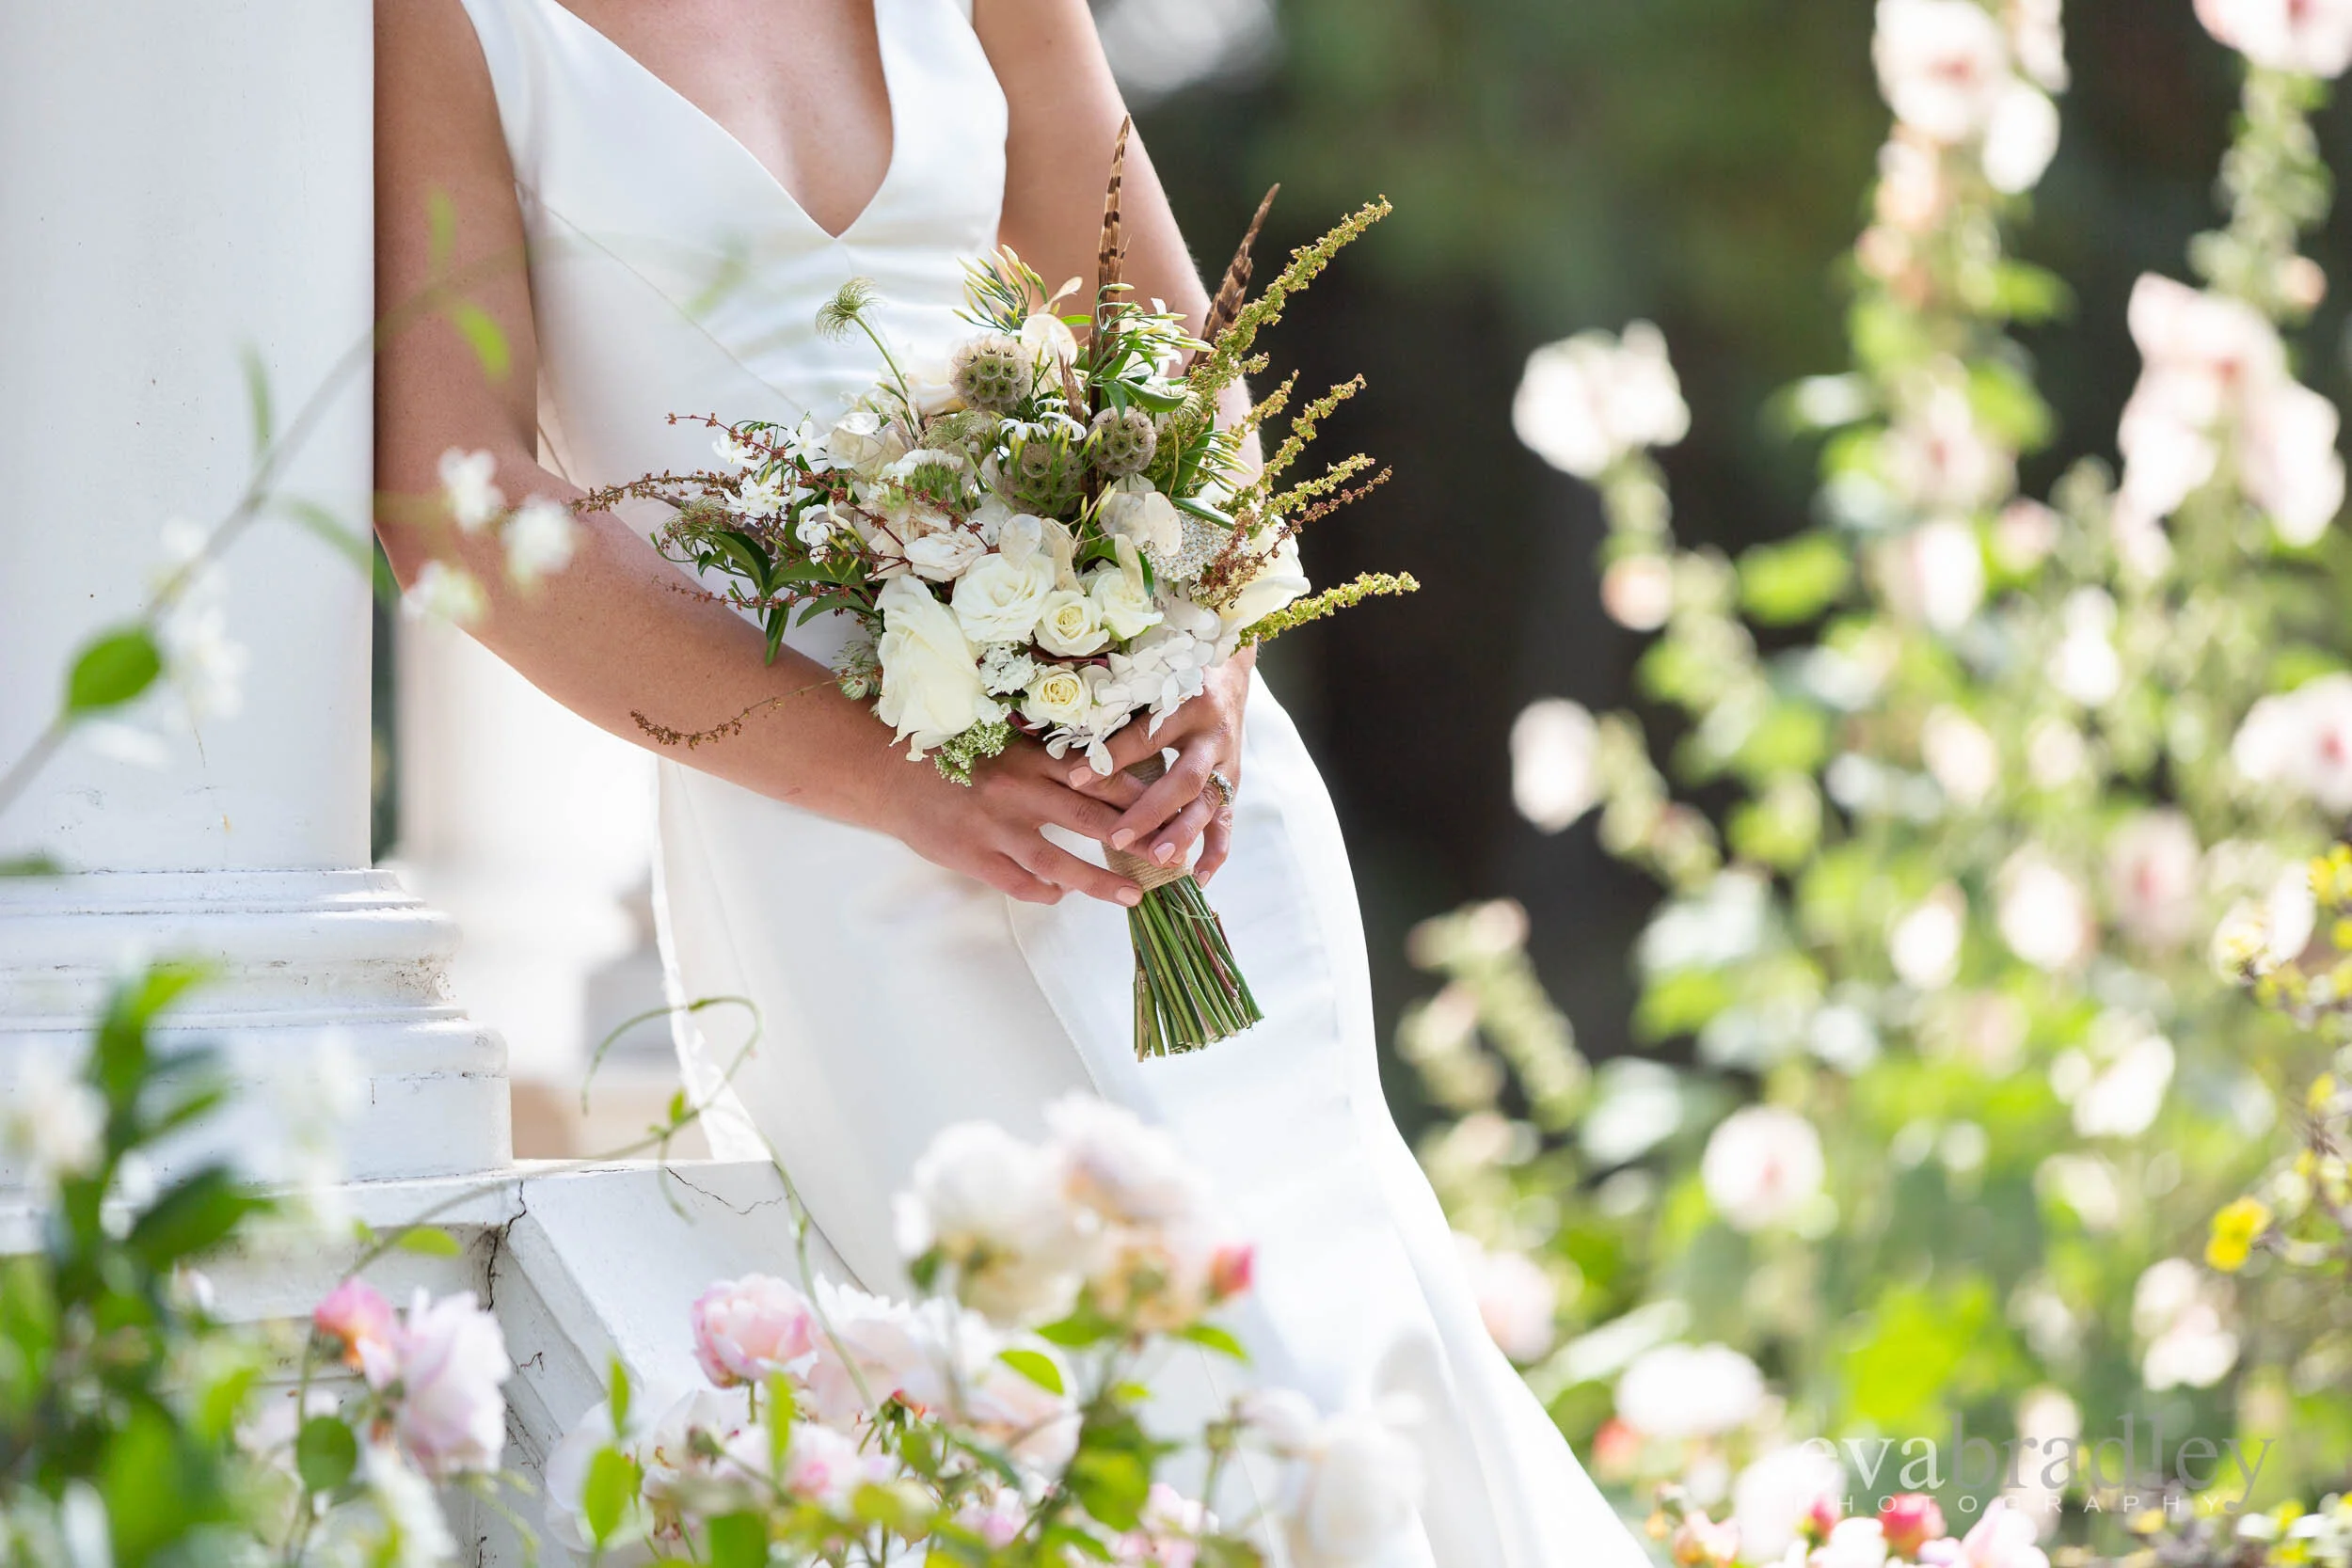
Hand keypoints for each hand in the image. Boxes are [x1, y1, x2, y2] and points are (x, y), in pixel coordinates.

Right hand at [877, 735, 1147, 905]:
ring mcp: (996, 827)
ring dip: (1101, 881)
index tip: (1173, 809)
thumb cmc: (951, 755)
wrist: (887, 772)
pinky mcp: (972, 856)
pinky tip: (1062, 894)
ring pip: (1060, 861)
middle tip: (1170, 859)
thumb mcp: (1004, 745)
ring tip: (1133, 897)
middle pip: (1091, 820)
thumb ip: (1048, 760)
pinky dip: (1046, 892)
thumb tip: (1103, 776)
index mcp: (1032, 757)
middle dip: (1136, 842)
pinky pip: (1020, 882)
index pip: (1099, 776)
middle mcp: (1020, 790)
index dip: (1140, 795)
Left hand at [1069, 651, 1251, 884]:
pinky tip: (1198, 878)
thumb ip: (1117, 709)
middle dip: (1150, 810)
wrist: (1226, 674)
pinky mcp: (1233, 782)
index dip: (1112, 758)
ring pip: (1209, 804)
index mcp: (1186, 701)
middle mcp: (1212, 733)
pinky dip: (1215, 851)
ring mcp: (1227, 761)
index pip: (1145, 735)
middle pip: (1183, 778)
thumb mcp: (1146, 683)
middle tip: (1117, 837)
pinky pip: (1227, 821)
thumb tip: (1066, 737)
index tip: (1074, 778)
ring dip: (1183, 834)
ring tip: (1159, 859)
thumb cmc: (1170, 678)